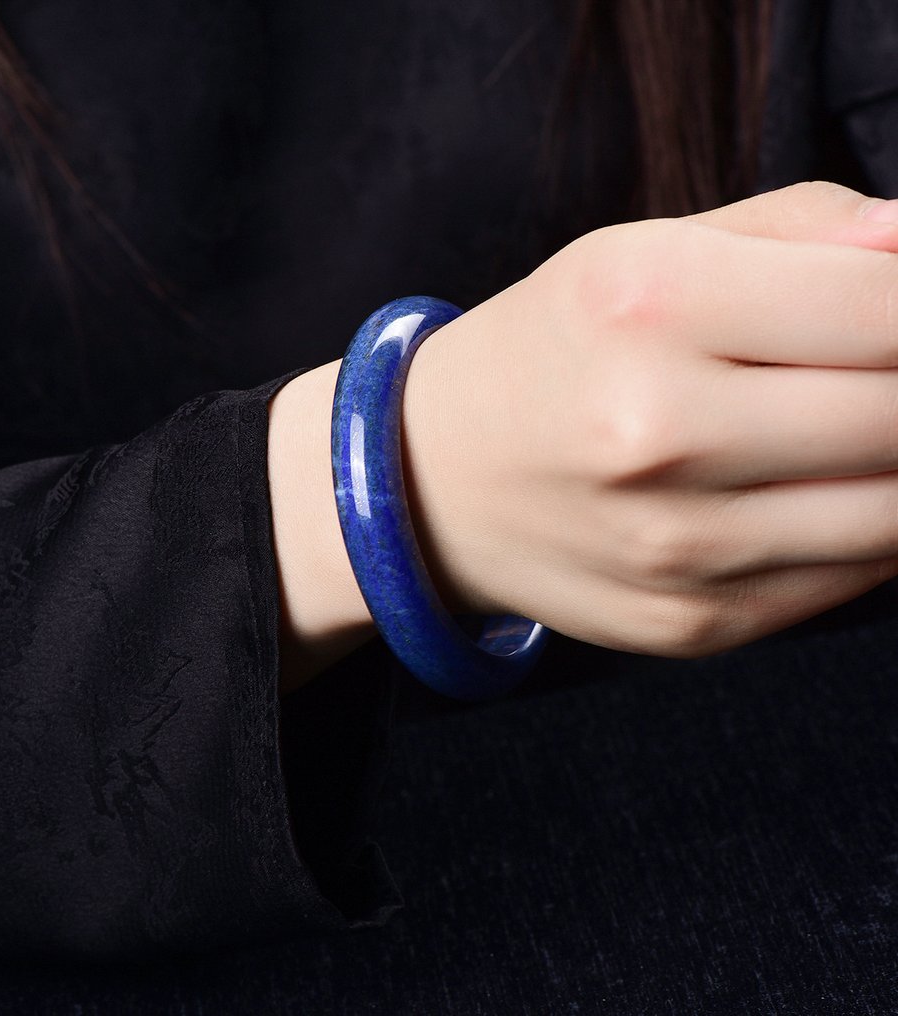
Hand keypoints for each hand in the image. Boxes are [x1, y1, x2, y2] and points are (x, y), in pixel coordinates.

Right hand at [400, 182, 897, 657]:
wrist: (435, 482)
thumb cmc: (550, 352)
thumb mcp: (639, 251)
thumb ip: (799, 228)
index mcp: (646, 306)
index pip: (886, 307)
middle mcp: (656, 433)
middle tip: (879, 369)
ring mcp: (674, 545)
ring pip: (896, 514)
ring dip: (894, 464)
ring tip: (849, 428)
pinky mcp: (689, 621)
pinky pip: (847, 581)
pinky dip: (863, 531)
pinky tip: (816, 490)